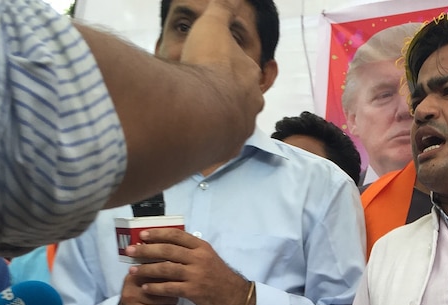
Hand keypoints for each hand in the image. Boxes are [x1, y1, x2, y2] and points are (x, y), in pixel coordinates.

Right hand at [116, 272, 178, 304]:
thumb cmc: (140, 297)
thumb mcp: (143, 280)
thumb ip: (158, 272)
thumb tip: (179, 266)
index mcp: (133, 279)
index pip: (161, 276)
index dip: (173, 281)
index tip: (177, 283)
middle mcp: (131, 295)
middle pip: (168, 294)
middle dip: (174, 298)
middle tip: (170, 299)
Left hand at [126, 229, 252, 304]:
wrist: (234, 294)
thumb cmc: (218, 275)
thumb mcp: (208, 256)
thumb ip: (190, 250)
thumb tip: (165, 244)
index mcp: (201, 247)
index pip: (176, 235)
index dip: (157, 234)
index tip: (142, 235)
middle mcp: (198, 258)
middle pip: (167, 250)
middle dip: (146, 250)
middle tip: (130, 251)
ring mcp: (196, 274)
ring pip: (166, 268)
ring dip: (147, 269)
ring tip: (133, 270)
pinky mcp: (193, 290)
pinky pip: (169, 287)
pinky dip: (155, 287)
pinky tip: (145, 287)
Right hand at [180, 0, 263, 154]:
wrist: (204, 108)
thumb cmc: (209, 66)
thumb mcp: (212, 27)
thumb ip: (221, 10)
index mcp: (249, 76)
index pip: (243, 71)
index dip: (228, 69)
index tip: (213, 70)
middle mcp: (252, 103)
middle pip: (242, 100)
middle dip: (226, 98)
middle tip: (206, 96)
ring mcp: (242, 127)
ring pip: (233, 124)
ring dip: (219, 121)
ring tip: (199, 119)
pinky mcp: (229, 148)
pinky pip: (220, 145)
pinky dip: (210, 141)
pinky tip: (195, 138)